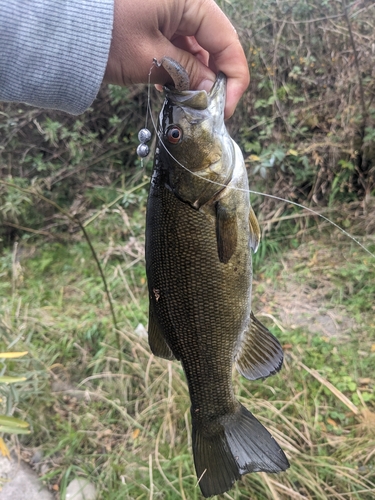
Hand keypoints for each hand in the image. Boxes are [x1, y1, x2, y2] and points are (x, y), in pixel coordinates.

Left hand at [104, 0, 249, 117]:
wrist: (63, 30)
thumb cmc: (106, 37)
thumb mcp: (152, 58)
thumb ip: (189, 73)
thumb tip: (211, 91)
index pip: (226, 41)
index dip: (233, 78)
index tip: (227, 108)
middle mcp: (183, 2)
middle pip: (214, 44)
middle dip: (214, 79)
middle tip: (210, 110)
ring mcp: (169, 11)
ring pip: (197, 48)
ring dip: (196, 77)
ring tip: (190, 104)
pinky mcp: (156, 22)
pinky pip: (178, 47)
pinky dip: (180, 69)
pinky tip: (174, 90)